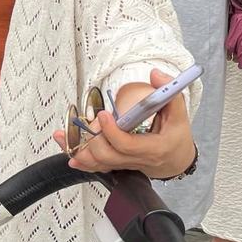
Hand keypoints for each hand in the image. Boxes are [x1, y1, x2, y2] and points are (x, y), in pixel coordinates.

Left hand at [51, 69, 195, 180]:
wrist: (176, 159)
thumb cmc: (176, 135)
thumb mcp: (179, 113)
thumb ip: (169, 93)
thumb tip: (156, 75)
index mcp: (153, 148)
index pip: (127, 145)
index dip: (111, 131)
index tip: (103, 114)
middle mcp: (137, 159)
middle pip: (108, 155)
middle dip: (92, 139)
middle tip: (87, 122)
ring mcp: (125, 164)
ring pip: (98, 163)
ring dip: (78, 150)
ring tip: (62, 135)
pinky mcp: (117, 165)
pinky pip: (97, 167)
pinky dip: (81, 161)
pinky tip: (69, 153)